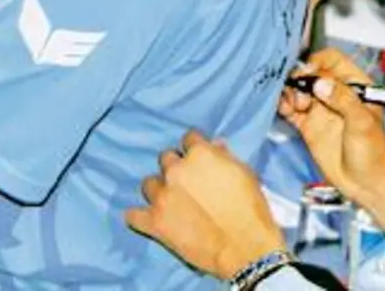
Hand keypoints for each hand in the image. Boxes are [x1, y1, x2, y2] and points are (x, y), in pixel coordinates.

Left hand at [125, 131, 285, 279]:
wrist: (244, 246)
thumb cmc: (251, 209)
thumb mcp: (245, 175)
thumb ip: (225, 157)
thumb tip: (215, 146)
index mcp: (200, 154)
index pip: (189, 138)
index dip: (195, 148)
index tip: (198, 158)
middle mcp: (176, 171)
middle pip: (166, 158)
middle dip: (176, 168)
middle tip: (188, 182)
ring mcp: (162, 196)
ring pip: (148, 184)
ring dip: (159, 190)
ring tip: (171, 201)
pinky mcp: (154, 222)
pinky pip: (133, 215)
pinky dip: (139, 216)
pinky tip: (147, 218)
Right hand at [277, 48, 384, 202]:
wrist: (367, 184)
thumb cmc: (375, 154)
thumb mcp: (362, 122)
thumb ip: (343, 100)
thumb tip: (321, 84)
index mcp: (355, 86)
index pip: (333, 61)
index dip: (319, 63)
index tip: (310, 74)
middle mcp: (336, 95)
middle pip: (312, 73)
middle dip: (301, 78)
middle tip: (299, 91)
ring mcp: (321, 110)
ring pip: (299, 90)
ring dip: (290, 91)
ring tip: (293, 104)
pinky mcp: (309, 126)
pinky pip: (291, 109)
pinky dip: (283, 105)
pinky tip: (283, 108)